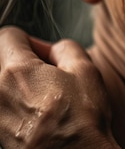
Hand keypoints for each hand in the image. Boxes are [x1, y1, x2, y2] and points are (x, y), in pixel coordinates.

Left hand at [0, 26, 118, 148]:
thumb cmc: (81, 119)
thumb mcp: (86, 71)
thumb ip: (67, 48)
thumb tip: (55, 49)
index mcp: (17, 70)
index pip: (8, 34)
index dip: (30, 39)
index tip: (45, 53)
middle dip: (20, 59)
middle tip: (45, 73)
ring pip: (0, 83)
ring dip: (16, 83)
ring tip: (42, 96)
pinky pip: (1, 105)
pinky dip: (15, 103)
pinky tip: (38, 113)